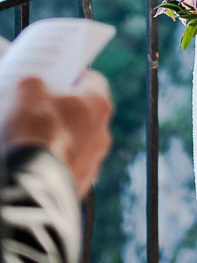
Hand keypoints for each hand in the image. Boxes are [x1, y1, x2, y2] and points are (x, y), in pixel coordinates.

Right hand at [2, 72, 113, 197]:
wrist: (33, 185)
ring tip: (32, 139)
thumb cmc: (36, 133)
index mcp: (99, 105)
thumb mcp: (28, 96)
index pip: (93, 81)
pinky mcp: (81, 183)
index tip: (59, 78)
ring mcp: (94, 160)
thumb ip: (34, 85)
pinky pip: (68, 166)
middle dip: (64, 111)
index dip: (74, 77)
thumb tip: (33, 85)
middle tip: (39, 110)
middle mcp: (103, 132)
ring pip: (77, 142)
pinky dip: (54, 162)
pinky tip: (35, 162)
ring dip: (59, 139)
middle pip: (86, 113)